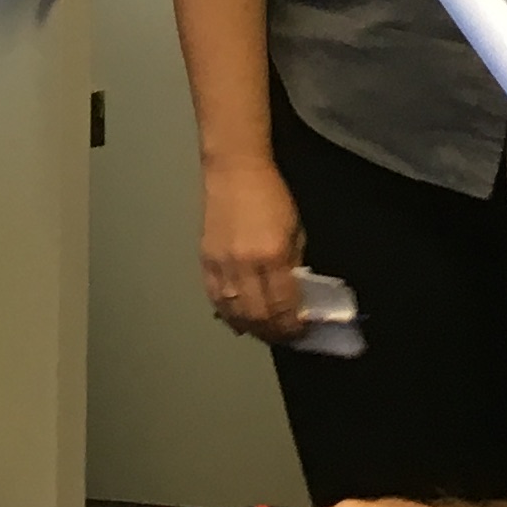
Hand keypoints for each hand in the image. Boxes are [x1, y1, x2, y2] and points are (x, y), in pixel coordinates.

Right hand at [201, 156, 309, 341]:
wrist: (234, 170)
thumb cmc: (272, 195)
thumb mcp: (295, 230)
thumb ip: (294, 265)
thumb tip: (294, 296)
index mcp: (272, 255)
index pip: (283, 305)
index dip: (292, 325)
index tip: (301, 331)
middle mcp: (245, 265)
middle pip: (258, 315)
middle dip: (274, 332)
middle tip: (285, 336)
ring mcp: (221, 264)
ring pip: (234, 312)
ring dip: (251, 328)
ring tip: (264, 332)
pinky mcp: (205, 261)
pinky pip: (215, 298)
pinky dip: (228, 315)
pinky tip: (239, 321)